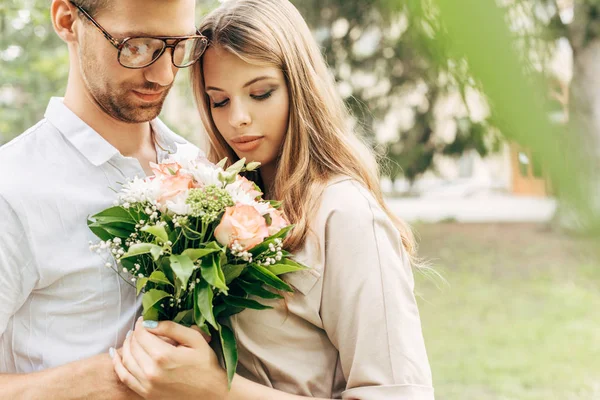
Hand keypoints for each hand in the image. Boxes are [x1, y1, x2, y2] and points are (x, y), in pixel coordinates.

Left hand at [111, 318, 227, 399]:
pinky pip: (125, 377)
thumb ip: (172, 328)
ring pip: (126, 360)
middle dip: (134, 334)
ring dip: (126, 346)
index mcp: (164, 356)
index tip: (144, 319)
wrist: (211, 393)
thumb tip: (150, 322)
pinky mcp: (146, 394)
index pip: (142, 334)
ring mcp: (147, 385)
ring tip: (132, 338)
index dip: (141, 324)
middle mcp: (151, 372)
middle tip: (140, 328)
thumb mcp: (195, 339)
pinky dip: (118, 364)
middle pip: (133, 346)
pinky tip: (116, 355)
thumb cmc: (206, 364)